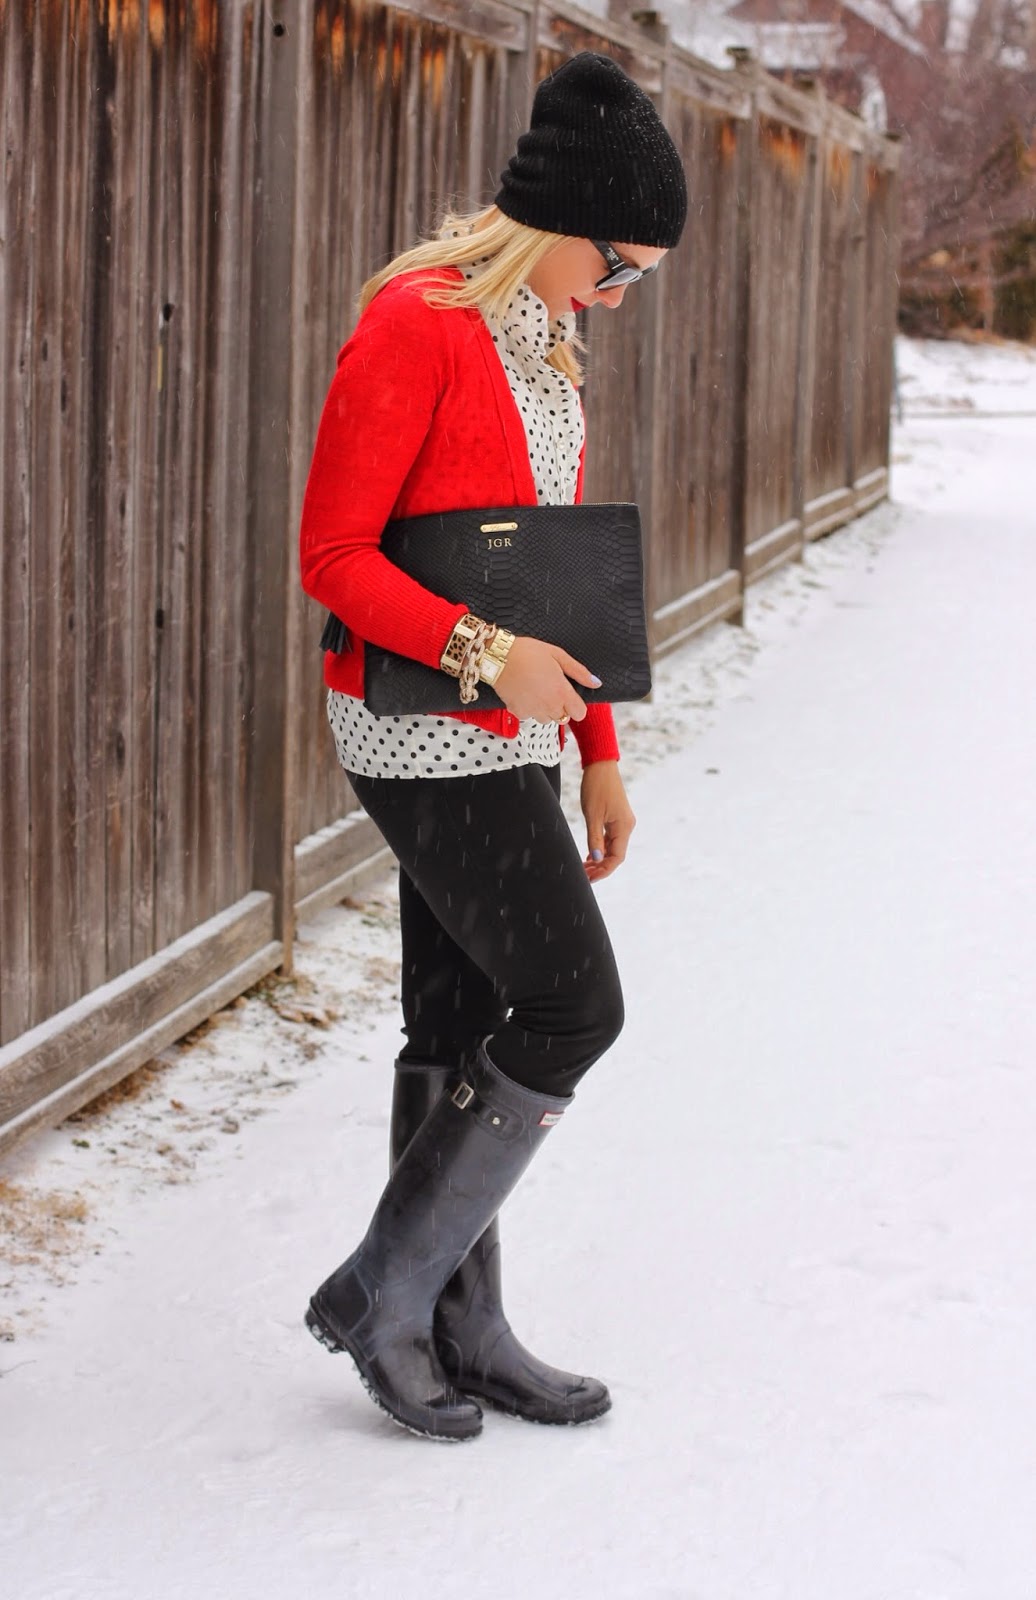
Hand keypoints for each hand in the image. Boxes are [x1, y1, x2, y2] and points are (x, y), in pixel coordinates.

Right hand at [494, 636, 599, 723]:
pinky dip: (528, 708)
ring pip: (546, 719)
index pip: (580, 714)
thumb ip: (579, 672)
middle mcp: (549, 706)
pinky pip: (529, 716)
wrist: (498, 656)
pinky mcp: (518, 712)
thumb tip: (596, 683)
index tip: (570, 696)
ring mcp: (533, 711)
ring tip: (536, 690)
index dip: (576, 705)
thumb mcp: (558, 655)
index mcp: (562, 692)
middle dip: (560, 706)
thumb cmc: (528, 652)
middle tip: (550, 688)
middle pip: (563, 717)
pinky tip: (524, 693)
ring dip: (545, 709)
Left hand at [580, 761, 635, 882]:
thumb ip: (595, 839)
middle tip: (583, 877)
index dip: (604, 871)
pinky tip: (590, 856)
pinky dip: (600, 849)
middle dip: (600, 868)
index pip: (617, 858)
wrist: (600, 765)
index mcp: (623, 827)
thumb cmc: (596, 788)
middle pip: (615, 855)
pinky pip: (610, 839)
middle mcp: (626, 827)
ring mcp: (622, 822)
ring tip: (584, 869)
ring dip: (599, 860)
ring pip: (612, 848)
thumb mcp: (592, 815)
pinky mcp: (616, 818)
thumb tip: (597, 860)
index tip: (590, 879)